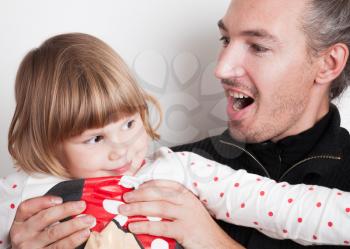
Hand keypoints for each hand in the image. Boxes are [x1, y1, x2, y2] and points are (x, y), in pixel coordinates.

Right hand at [9, 195, 94, 248]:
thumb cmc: (36, 238)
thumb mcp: (35, 225)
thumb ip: (48, 213)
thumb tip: (75, 204)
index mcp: (20, 222)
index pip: (27, 207)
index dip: (43, 201)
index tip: (60, 199)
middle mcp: (22, 235)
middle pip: (45, 218)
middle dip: (66, 210)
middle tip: (82, 205)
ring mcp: (30, 247)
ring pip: (54, 232)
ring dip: (75, 224)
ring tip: (89, 220)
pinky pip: (60, 247)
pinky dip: (74, 239)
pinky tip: (84, 233)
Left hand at [119, 180, 243, 248]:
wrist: (216, 243)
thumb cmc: (199, 226)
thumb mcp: (187, 209)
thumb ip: (171, 204)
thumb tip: (146, 202)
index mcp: (186, 194)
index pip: (163, 184)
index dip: (146, 184)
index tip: (134, 187)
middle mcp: (186, 201)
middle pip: (158, 194)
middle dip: (139, 195)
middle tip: (125, 198)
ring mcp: (186, 215)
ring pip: (158, 207)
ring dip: (138, 208)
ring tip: (125, 210)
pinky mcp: (184, 230)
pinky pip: (161, 226)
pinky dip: (145, 226)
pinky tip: (134, 227)